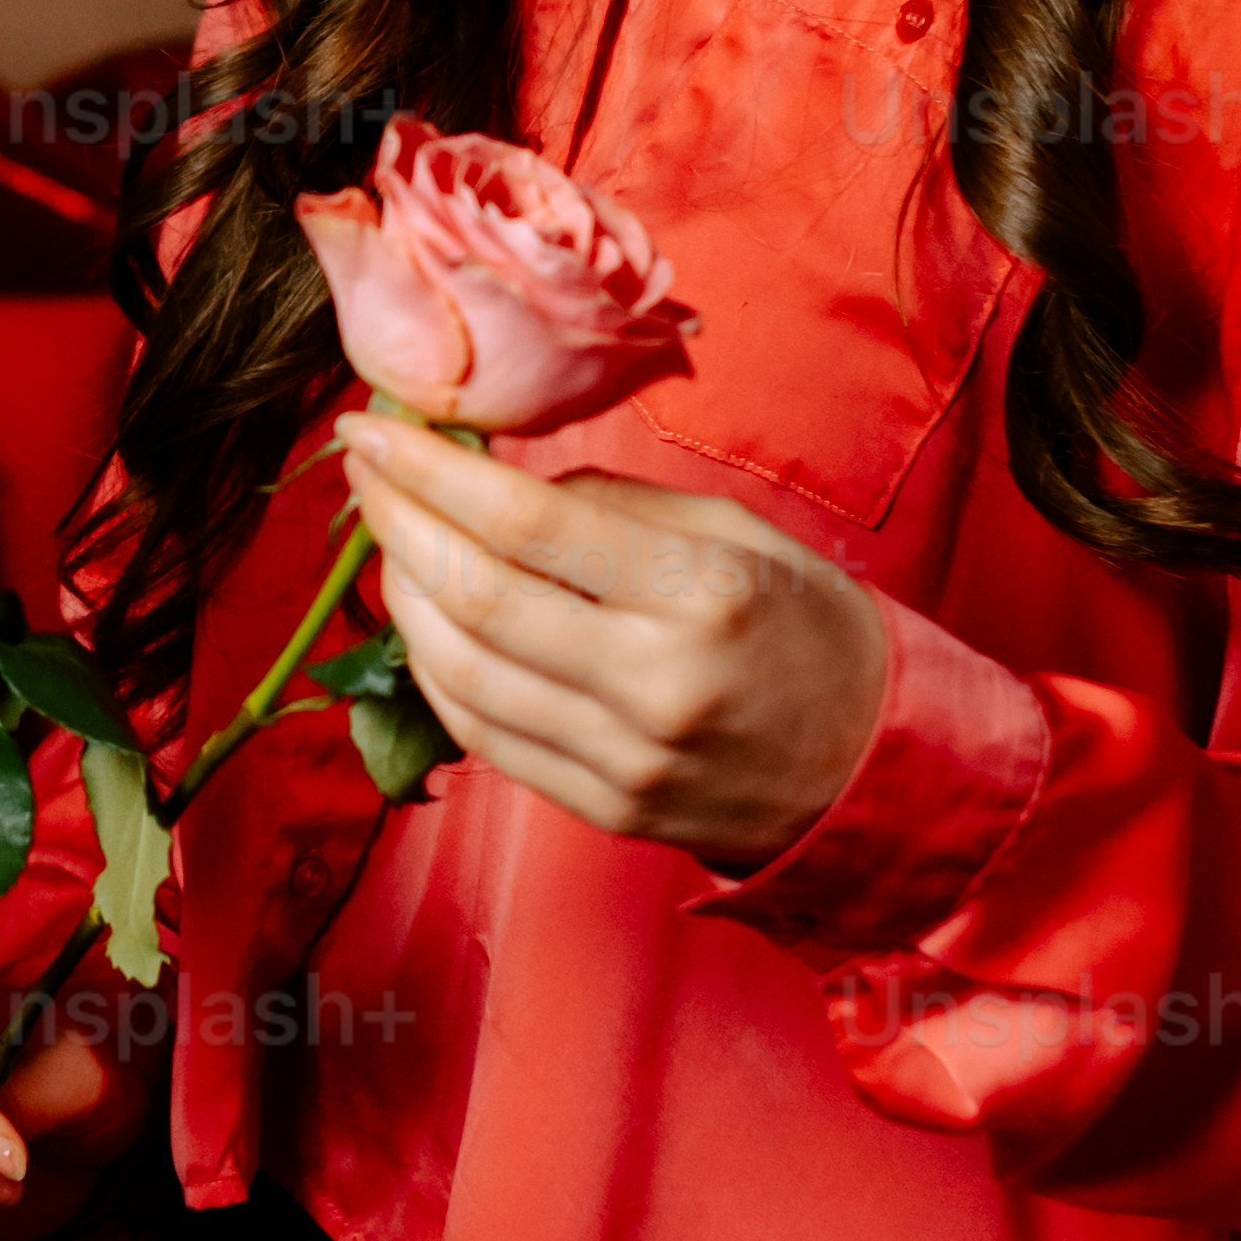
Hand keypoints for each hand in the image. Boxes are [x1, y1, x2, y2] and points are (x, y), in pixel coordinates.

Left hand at [334, 410, 887, 867]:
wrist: (876, 770)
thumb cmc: (806, 629)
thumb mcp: (738, 535)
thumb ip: (612, 506)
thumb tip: (492, 475)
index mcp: (700, 593)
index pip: (525, 524)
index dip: (431, 472)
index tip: (376, 430)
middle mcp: (655, 683)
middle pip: (477, 598)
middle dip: (398, 525)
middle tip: (365, 474)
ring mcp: (624, 759)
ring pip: (462, 674)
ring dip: (403, 599)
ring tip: (388, 541)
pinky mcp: (605, 810)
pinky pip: (485, 737)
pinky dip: (437, 672)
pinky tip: (423, 622)